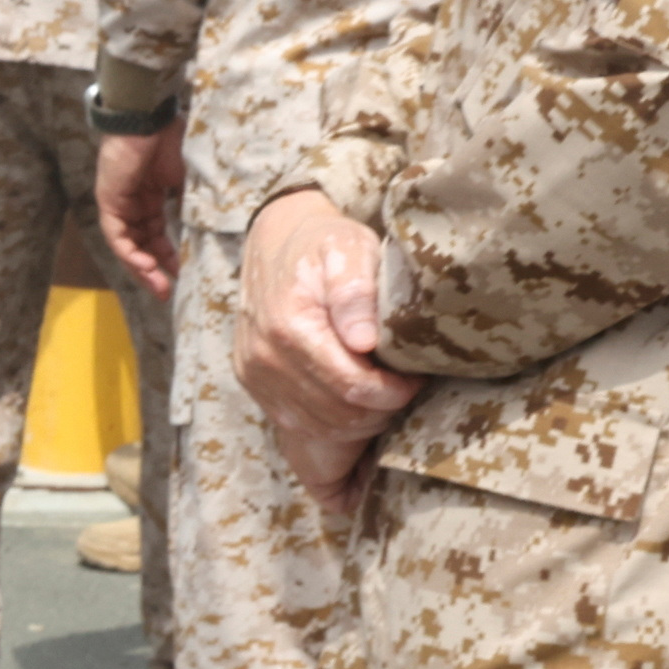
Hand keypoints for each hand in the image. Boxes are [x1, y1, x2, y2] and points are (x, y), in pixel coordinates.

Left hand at [96, 121, 186, 296]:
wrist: (150, 118)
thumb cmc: (174, 140)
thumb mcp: (189, 179)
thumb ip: (194, 203)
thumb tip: (213, 229)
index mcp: (152, 197)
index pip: (156, 235)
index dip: (168, 256)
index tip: (183, 275)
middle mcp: (134, 203)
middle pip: (141, 244)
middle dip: (155, 270)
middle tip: (168, 292)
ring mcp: (119, 203)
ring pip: (128, 245)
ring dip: (142, 269)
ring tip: (159, 287)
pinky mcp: (109, 201)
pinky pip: (118, 235)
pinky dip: (131, 253)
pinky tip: (146, 267)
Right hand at [235, 188, 416, 513]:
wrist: (276, 239)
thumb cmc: (324, 244)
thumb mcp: (349, 251)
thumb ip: (356, 293)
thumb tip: (364, 341)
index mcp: (288, 328)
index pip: (352, 388)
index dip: (393, 393)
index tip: (415, 378)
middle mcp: (264, 359)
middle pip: (337, 415)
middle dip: (380, 410)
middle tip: (405, 387)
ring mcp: (255, 376)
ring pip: (318, 428)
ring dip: (358, 422)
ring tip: (383, 394)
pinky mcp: (253, 383)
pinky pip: (297, 425)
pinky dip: (332, 425)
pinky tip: (356, 402)